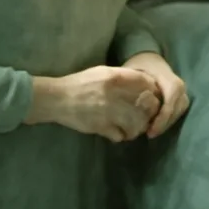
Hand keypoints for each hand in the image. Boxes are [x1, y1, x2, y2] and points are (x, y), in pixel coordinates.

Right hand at [28, 66, 161, 142]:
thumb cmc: (81, 83)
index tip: (151, 96)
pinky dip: (123, 136)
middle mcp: (114, 93)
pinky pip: (121, 135)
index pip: (146, 84)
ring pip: (137, 123)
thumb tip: (144, 83)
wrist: (56, 99)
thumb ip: (123, 76)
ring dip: (138, 127)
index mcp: (116, 77)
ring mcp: (108, 111)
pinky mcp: (100, 127)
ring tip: (134, 127)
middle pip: (145, 105)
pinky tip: (120, 133)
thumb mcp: (103, 72)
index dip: (152, 91)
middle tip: (146, 115)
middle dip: (149, 111)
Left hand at [123, 52, 189, 137]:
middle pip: (179, 105)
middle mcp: (178, 82)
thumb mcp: (131, 72)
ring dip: (169, 122)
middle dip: (166, 121)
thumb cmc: (138, 66)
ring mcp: (180, 89)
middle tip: (151, 134)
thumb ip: (129, 87)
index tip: (151, 129)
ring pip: (181, 108)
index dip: (164, 113)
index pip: (172, 94)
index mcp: (166, 74)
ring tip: (153, 131)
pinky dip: (170, 119)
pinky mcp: (180, 95)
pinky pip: (179, 109)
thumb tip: (121, 107)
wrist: (149, 59)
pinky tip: (157, 125)